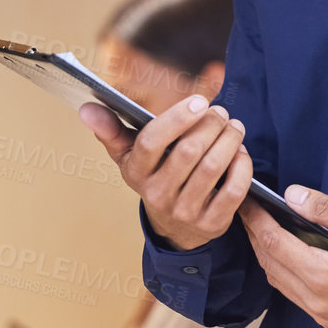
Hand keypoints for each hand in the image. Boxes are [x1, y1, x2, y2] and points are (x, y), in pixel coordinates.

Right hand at [80, 95, 250, 251]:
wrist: (174, 227)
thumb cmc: (153, 176)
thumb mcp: (129, 156)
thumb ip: (110, 129)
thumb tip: (85, 108)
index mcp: (136, 172)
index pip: (151, 142)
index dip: (177, 119)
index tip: (199, 101)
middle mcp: (158, 195)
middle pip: (187, 152)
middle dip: (210, 126)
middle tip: (221, 112)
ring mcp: (185, 212)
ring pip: (213, 168)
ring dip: (229, 141)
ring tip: (234, 126)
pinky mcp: (212, 223)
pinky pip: (233, 191)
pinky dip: (242, 167)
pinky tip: (241, 152)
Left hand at [239, 185, 327, 327]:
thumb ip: (327, 209)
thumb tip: (291, 196)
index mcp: (322, 276)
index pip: (274, 243)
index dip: (256, 220)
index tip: (246, 201)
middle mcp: (316, 301)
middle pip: (271, 264)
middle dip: (256, 236)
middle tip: (248, 211)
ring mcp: (323, 316)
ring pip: (280, 283)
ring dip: (268, 256)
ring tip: (264, 230)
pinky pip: (295, 297)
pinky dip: (285, 274)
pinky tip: (289, 257)